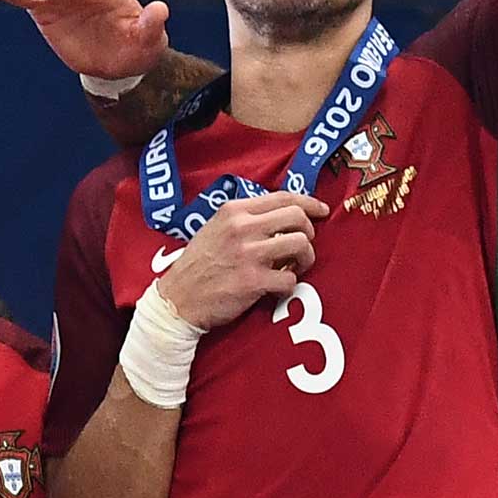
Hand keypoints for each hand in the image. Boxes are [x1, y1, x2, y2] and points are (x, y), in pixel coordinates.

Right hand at [154, 193, 331, 331]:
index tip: (322, 211)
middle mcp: (242, 228)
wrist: (176, 300)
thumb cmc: (199, 264)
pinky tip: (276, 288)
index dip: (309, 203)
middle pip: (298, 218)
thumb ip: (247, 217)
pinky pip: (291, 279)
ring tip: (293, 267)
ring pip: (301, 245)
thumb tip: (286, 213)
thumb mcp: (216, 227)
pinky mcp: (252, 281)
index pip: (284, 197)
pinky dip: (289, 285)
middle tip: (301, 247)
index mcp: (233, 211)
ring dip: (305, 259)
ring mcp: (247, 254)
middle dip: (309, 232)